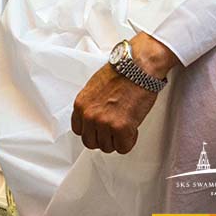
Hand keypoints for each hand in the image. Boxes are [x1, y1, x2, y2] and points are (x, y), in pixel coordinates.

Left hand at [72, 34, 177, 153]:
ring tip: (125, 124)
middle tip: (113, 131)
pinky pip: (123, 147)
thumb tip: (94, 117)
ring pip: (107, 147)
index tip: (99, 129)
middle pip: (90, 142)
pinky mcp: (120, 128)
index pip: (78, 130)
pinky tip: (132, 128)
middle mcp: (89, 115)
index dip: (92, 131)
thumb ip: (91, 105)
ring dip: (117, 139)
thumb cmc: (121, 72)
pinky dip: (129, 141)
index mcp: (80, 104)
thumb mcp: (94, 88)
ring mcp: (104, 123)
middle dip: (103, 138)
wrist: (137, 68)